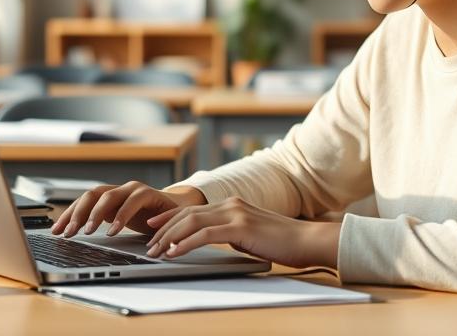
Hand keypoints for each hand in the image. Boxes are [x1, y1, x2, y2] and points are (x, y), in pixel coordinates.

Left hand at [51, 182, 206, 237]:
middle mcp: (119, 190)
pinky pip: (132, 201)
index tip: (56, 231)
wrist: (179, 214)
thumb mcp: (120, 224)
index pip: (83, 201)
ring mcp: (133, 189)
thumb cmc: (148, 220)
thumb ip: (103, 224)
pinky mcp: (149, 193)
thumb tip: (73, 235)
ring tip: (87, 231)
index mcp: (109, 197)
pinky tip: (113, 230)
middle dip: (77, 214)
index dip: (68, 215)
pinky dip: (121, 215)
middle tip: (68, 232)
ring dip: (95, 214)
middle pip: (91, 195)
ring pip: (108, 196)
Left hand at [145, 196, 341, 269]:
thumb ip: (231, 233)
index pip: (193, 208)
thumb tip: (214, 240)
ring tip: (157, 251)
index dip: (170, 216)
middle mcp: (231, 203)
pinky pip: (205, 234)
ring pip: (191, 222)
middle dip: (164, 229)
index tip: (153, 226)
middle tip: (149, 244)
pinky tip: (175, 253)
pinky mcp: (240, 227)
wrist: (307, 240)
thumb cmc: (282, 242)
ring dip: (170, 237)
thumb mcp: (250, 234)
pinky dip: (186, 243)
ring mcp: (235, 213)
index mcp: (232, 203)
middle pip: (187, 213)